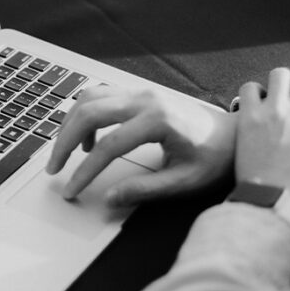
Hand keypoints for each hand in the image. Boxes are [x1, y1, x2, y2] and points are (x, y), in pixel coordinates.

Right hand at [46, 85, 235, 206]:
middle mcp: (146, 99)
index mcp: (158, 121)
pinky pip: (100, 95)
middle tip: (54, 169)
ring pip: (89, 98)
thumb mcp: (184, 181)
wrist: (235, 135)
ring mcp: (141, 91)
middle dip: (64, 142)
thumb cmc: (214, 157)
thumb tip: (110, 199)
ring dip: (70, 124)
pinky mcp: (139, 92)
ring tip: (66, 155)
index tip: (71, 191)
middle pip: (89, 113)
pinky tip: (88, 139)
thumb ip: (145, 190)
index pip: (108, 146)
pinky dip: (85, 113)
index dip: (85, 171)